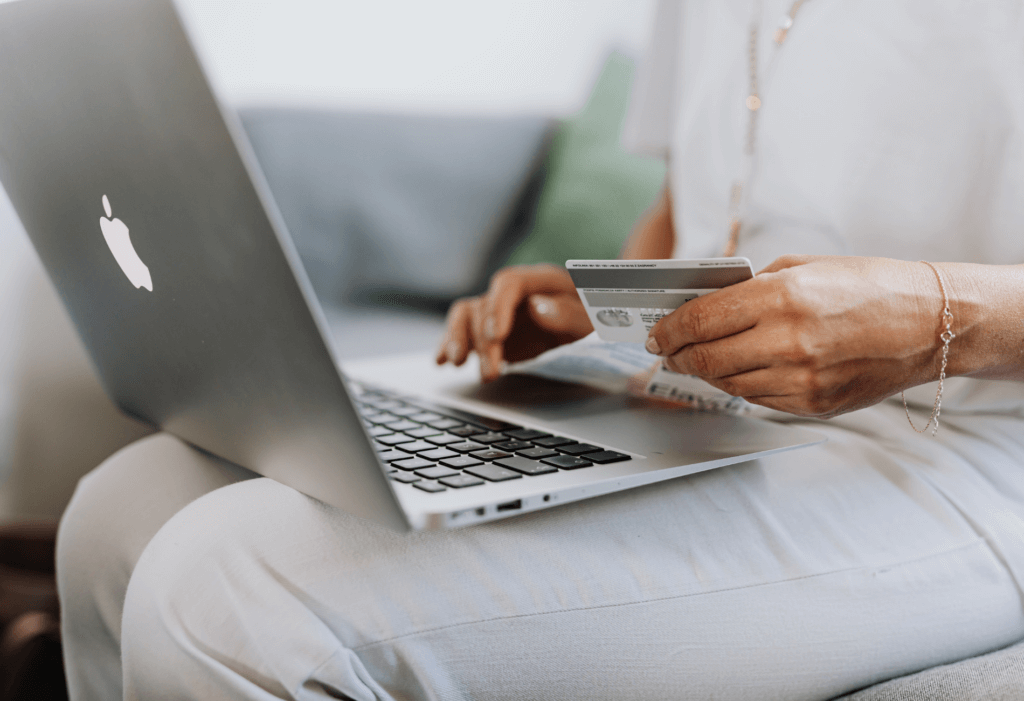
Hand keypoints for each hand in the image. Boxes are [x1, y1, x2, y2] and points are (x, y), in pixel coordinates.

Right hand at [436, 264, 593, 381]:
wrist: (599, 327)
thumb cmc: (599, 318)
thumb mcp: (596, 318)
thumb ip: (570, 313)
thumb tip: (538, 308)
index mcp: (541, 280)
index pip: (509, 283)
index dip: (498, 307)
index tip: (496, 335)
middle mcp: (515, 293)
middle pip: (484, 305)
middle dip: (483, 341)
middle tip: (491, 372)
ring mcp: (500, 311)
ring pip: (466, 316)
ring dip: (458, 339)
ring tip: (457, 364)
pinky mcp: (492, 332)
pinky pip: (464, 333)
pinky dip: (450, 345)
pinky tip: (441, 362)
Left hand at [645, 255, 944, 417]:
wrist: (931, 323)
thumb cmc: (869, 286)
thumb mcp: (803, 267)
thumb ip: (750, 287)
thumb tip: (703, 305)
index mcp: (783, 297)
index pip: (701, 320)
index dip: (668, 330)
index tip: (656, 333)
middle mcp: (789, 342)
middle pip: (705, 358)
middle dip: (677, 355)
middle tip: (666, 351)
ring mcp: (802, 380)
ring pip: (727, 383)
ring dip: (705, 372)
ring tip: (697, 359)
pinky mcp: (814, 405)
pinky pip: (757, 399)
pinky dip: (740, 385)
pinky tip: (738, 371)